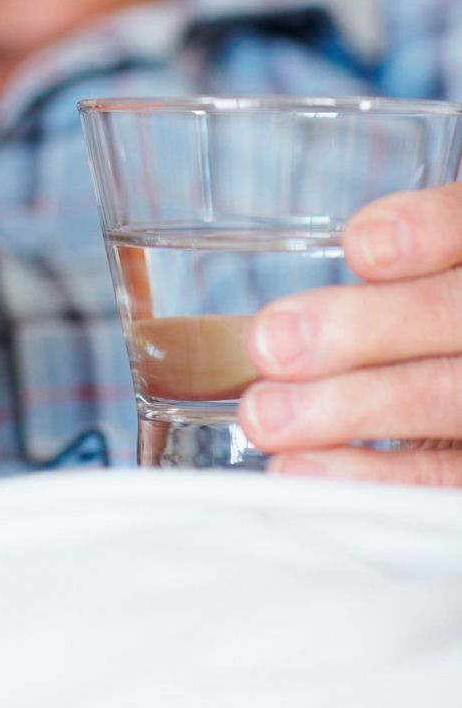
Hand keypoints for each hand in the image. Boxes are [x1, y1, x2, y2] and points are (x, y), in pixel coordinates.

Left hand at [239, 184, 461, 484]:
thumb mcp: (413, 268)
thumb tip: (282, 300)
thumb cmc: (411, 312)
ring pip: (450, 396)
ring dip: (351, 407)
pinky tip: (300, 469)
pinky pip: (444, 478)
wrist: (441, 359)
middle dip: (363, 329)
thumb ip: (380, 263)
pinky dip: (373, 475)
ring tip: (264, 416)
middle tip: (270, 344)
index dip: (429, 229)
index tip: (360, 247)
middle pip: (455, 314)